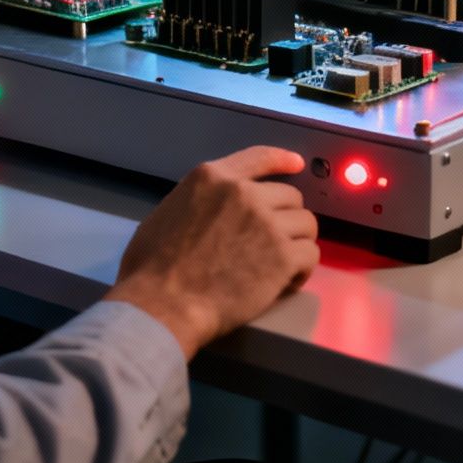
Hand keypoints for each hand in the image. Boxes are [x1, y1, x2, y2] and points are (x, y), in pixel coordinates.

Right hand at [104, 146, 318, 359]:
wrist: (163, 305)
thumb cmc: (152, 268)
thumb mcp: (168, 212)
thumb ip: (198, 201)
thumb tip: (210, 211)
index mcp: (212, 177)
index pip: (259, 157)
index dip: (282, 160)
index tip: (297, 164)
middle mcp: (244, 193)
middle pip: (290, 197)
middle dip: (285, 219)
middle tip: (273, 243)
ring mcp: (267, 223)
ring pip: (306, 224)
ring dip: (297, 244)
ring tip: (281, 267)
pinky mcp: (283, 256)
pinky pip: (310, 254)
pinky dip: (302, 270)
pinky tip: (285, 283)